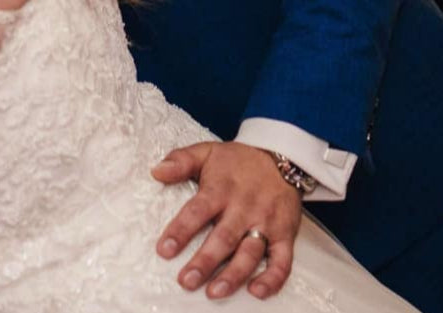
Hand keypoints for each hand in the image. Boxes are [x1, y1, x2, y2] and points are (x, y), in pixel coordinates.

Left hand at [153, 141, 302, 299]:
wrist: (282, 156)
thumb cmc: (239, 160)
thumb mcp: (208, 152)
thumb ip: (181, 160)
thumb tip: (157, 171)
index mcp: (222, 188)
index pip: (198, 210)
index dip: (181, 230)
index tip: (164, 250)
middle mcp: (244, 207)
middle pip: (224, 237)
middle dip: (205, 261)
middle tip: (187, 280)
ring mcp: (266, 222)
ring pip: (250, 252)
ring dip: (234, 274)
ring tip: (215, 291)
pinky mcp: (285, 233)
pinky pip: (283, 260)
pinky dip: (272, 278)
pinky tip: (257, 291)